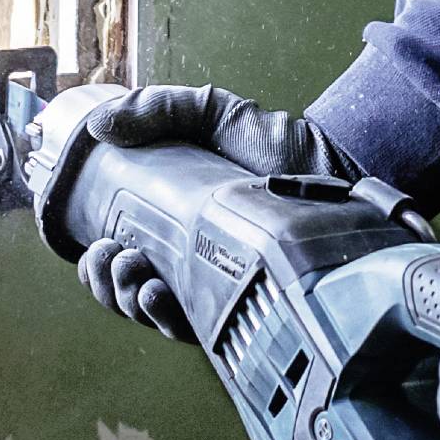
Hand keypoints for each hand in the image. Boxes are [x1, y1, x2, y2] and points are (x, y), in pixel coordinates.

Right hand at [73, 86, 352, 342]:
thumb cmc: (283, 146)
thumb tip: (100, 126)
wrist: (343, 166)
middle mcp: (193, 264)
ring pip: (155, 317)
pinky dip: (165, 319)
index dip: (98, 268)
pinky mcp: (248, 308)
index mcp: (176, 227)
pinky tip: (156, 295)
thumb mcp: (216, 115)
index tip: (97, 250)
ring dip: (128, 302)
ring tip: (133, 272)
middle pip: (129, 296)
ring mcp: (221, 289)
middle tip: (113, 259)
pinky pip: (195, 330)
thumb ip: (162, 109)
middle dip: (106, 286)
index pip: (121, 262)